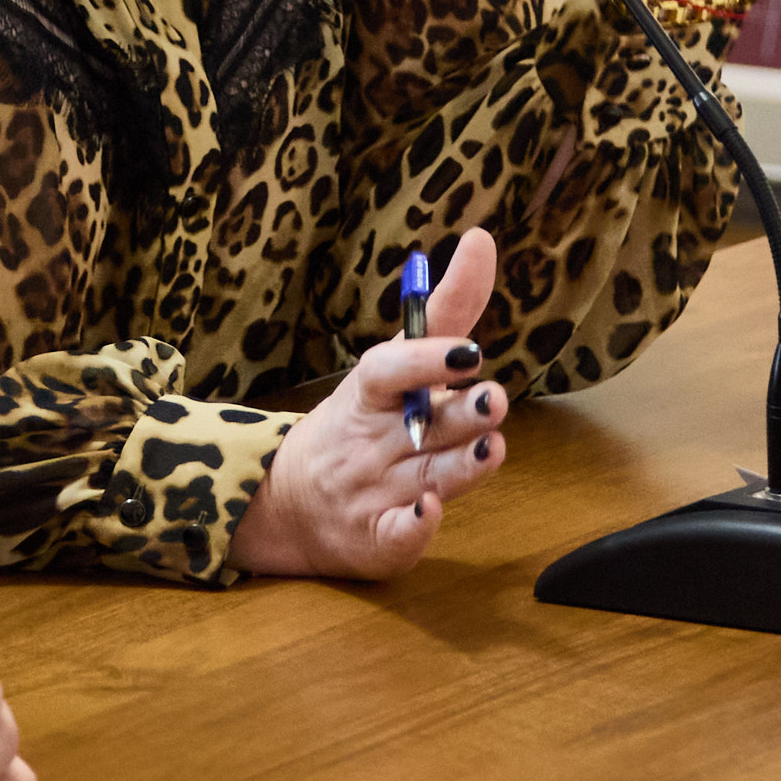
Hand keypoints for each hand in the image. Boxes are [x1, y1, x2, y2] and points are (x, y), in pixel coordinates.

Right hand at [231, 228, 509, 579]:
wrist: (287, 503)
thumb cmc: (359, 423)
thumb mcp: (394, 362)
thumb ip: (446, 311)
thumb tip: (482, 239)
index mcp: (369, 394)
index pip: (390, 369)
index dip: (426, 359)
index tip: (469, 350)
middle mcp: (371, 441)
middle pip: (421, 426)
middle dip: (458, 414)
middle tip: (493, 399)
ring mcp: (372, 491)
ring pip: (424, 477)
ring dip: (458, 465)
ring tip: (491, 446)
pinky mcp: (378, 540)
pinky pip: (396, 536)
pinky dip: (412, 527)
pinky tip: (430, 512)